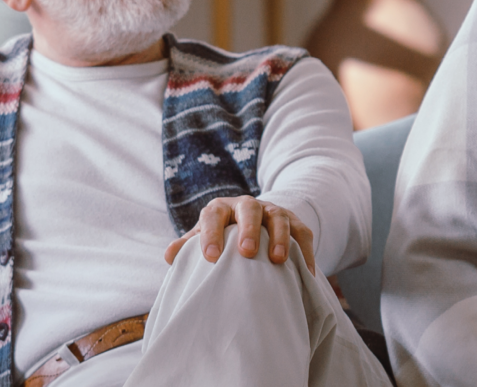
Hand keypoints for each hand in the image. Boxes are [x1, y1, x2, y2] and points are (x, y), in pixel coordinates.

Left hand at [162, 195, 316, 270]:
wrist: (253, 220)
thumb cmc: (223, 234)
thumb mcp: (205, 236)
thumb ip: (189, 246)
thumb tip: (169, 256)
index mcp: (220, 208)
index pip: (212, 215)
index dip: (210, 234)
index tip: (210, 257)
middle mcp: (247, 205)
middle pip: (248, 209)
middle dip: (248, 229)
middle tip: (247, 252)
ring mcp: (273, 212)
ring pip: (278, 218)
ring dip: (280, 237)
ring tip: (278, 260)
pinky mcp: (295, 221)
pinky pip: (303, 233)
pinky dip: (306, 251)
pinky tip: (306, 272)